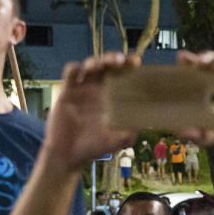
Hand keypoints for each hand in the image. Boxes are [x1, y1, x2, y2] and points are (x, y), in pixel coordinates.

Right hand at [44, 54, 138, 170]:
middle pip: (108, 65)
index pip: (124, 75)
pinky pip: (70, 74)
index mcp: (114, 96)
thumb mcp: (119, 139)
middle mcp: (99, 88)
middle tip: (123, 60)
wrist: (69, 156)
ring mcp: (83, 88)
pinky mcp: (67, 91)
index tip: (137, 63)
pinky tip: (81, 70)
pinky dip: (75, 69)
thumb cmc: (95, 146)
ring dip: (98, 60)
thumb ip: (132, 129)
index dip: (130, 66)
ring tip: (103, 64)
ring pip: (90, 65)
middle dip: (115, 58)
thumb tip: (146, 122)